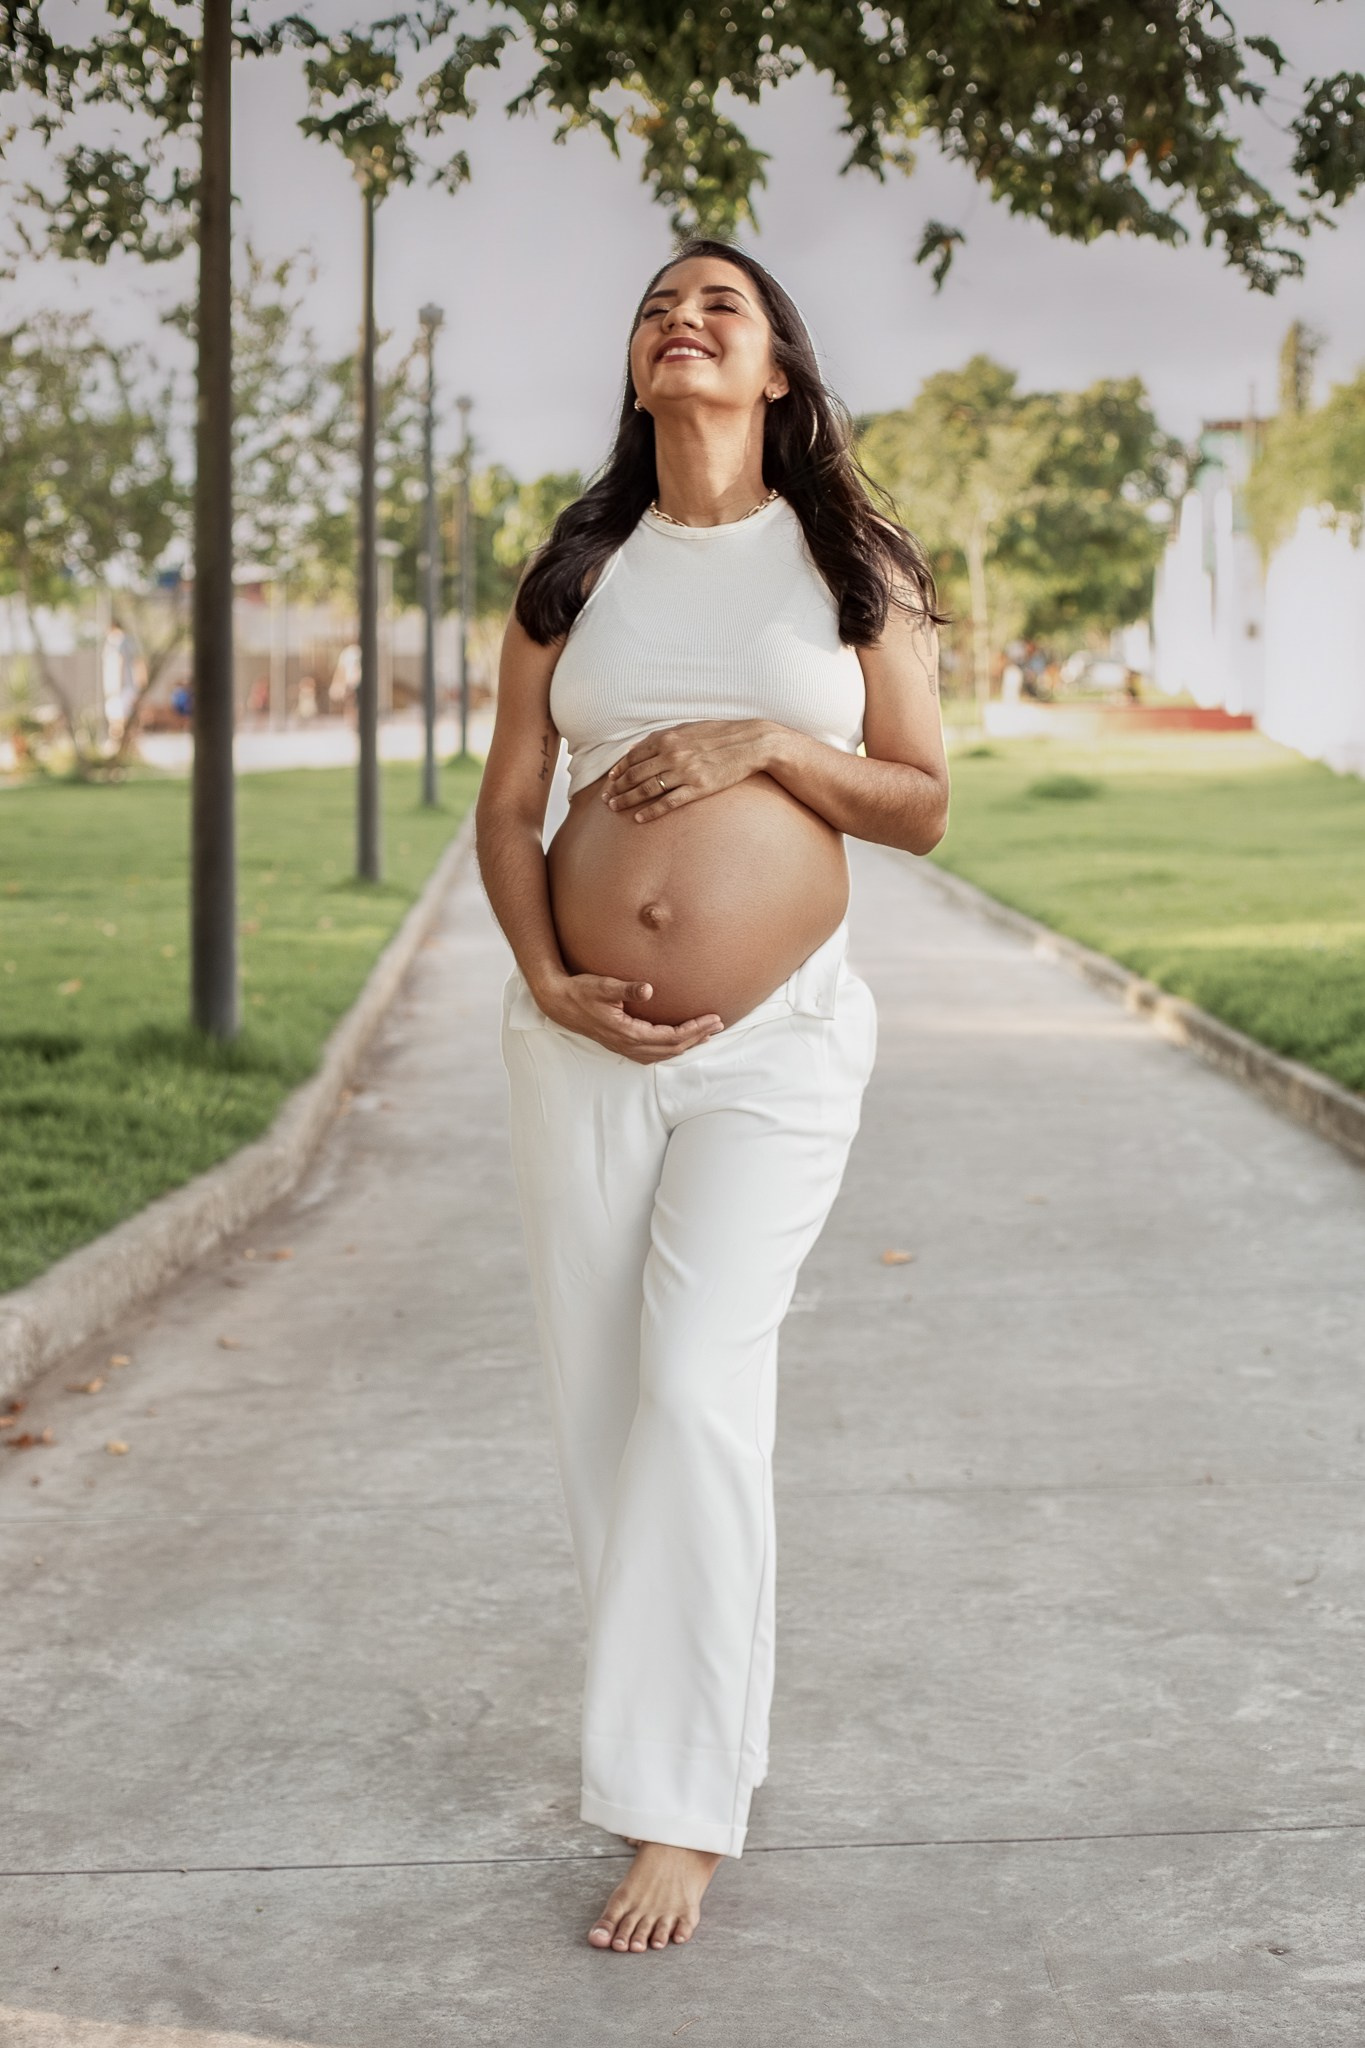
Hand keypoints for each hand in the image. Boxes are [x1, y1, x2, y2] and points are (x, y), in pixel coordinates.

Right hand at [537, 970, 722, 1064]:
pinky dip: (670, 1048)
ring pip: (663, 1053)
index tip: (713, 1018)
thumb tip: (648, 988)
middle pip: (672, 1048)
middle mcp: (628, 1045)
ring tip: (705, 1034)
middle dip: (697, 1037)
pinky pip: (653, 1053)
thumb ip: (626, 988)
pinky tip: (678, 1041)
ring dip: (686, 1044)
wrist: (559, 1003)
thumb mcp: (603, 985)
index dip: (694, 1029)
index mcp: (628, 1033)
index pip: (671, 1036)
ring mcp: (624, 1047)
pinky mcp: (621, 1044)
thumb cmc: (581, 991)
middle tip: (718, 1024)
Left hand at [602, 719, 770, 820]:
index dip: (619, 770)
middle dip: (617, 787)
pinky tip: (639, 818)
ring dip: (627, 800)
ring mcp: (684, 772)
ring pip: (646, 789)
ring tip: (615, 808)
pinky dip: (651, 811)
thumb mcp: (688, 729)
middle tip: (606, 799)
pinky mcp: (698, 788)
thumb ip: (662, 738)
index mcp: (667, 738)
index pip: (634, 756)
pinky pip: (668, 802)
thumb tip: (637, 748)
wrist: (750, 743)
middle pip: (635, 774)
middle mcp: (672, 754)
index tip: (610, 781)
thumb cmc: (719, 735)